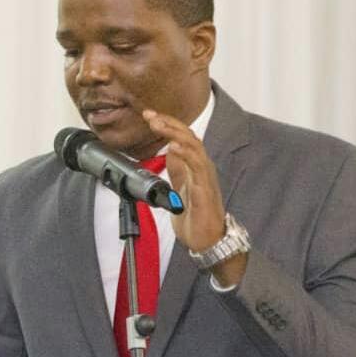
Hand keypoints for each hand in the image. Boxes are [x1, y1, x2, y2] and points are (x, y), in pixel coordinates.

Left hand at [143, 109, 246, 285]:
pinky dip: (185, 154)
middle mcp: (202, 166)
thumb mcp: (179, 187)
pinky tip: (173, 146)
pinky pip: (197, 167)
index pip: (182, 137)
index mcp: (195, 165)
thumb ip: (177, 169)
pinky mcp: (204, 189)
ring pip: (193, 146)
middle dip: (168, 122)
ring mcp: (205, 177)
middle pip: (187, 136)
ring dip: (174, 133)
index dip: (166, 124)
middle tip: (149, 115)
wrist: (207, 241)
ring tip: (157, 124)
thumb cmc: (195, 216)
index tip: (148, 115)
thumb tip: (169, 152)